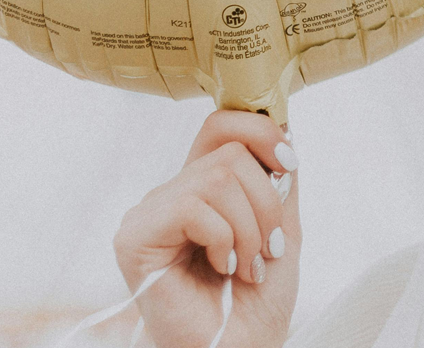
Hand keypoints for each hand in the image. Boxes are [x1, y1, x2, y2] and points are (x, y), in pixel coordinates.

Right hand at [113, 110, 301, 347]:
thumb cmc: (258, 301)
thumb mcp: (283, 226)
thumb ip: (280, 177)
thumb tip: (285, 121)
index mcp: (204, 186)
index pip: (221, 124)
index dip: (260, 130)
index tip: (288, 164)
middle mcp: (173, 192)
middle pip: (228, 150)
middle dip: (266, 201)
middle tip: (269, 249)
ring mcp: (150, 213)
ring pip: (216, 177)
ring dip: (249, 227)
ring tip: (248, 266)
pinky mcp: (135, 238)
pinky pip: (192, 207)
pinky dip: (224, 239)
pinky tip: (223, 269)